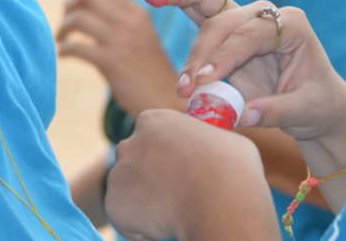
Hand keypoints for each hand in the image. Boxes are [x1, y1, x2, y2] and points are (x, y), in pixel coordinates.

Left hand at [57, 0, 181, 114]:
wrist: (165, 100)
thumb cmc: (149, 70)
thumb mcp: (141, 36)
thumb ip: (121, 20)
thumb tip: (87, 6)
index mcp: (138, 12)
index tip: (75, 7)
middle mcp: (131, 22)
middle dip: (70, 5)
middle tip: (66, 22)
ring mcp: (121, 41)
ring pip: (79, 18)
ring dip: (64, 27)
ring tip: (61, 39)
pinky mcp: (112, 63)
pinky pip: (77, 47)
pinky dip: (64, 49)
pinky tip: (63, 55)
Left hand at [105, 109, 277, 240]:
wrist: (220, 203)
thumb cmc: (231, 169)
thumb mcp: (225, 139)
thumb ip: (207, 139)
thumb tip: (212, 148)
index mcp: (154, 120)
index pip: (152, 135)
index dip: (165, 153)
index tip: (179, 167)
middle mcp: (130, 143)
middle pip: (135, 161)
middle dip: (150, 175)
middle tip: (176, 192)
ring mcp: (118, 174)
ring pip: (129, 189)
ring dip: (145, 200)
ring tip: (174, 210)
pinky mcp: (113, 204)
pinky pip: (125, 216)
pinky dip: (140, 224)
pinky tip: (165, 223)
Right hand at [139, 0, 345, 141]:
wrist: (316, 101)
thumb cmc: (314, 102)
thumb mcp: (304, 109)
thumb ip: (274, 111)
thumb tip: (241, 116)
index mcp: (291, 23)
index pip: (248, 35)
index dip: (224, 58)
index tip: (204, 83)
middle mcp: (264, 12)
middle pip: (221, 18)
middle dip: (200, 50)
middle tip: (186, 85)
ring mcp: (242, 15)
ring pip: (201, 3)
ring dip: (181, 33)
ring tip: (181, 82)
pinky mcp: (223, 25)